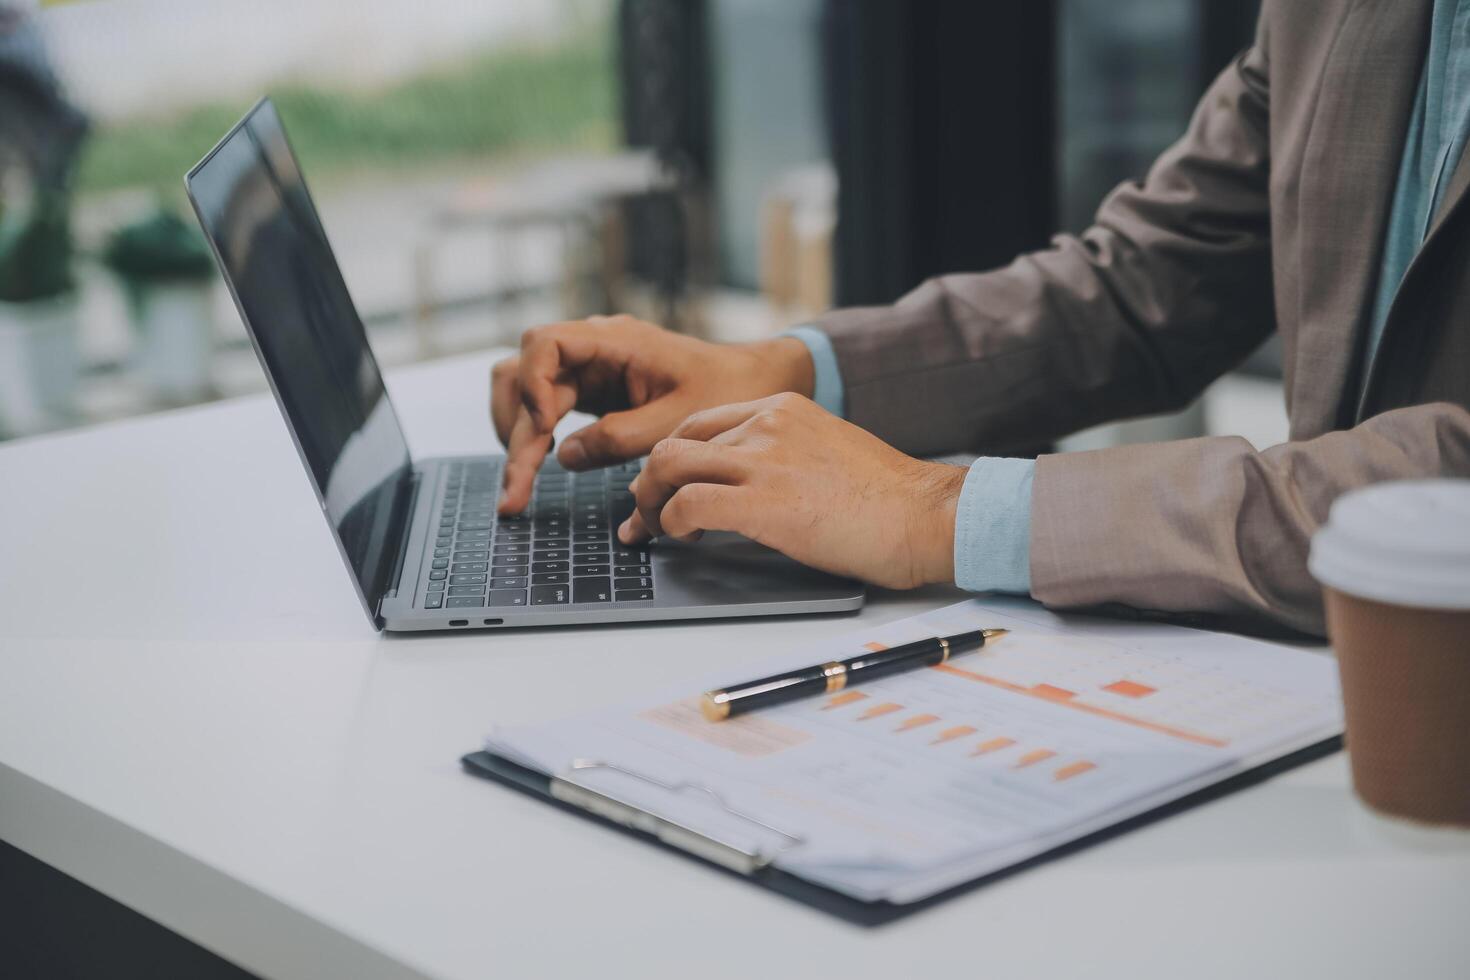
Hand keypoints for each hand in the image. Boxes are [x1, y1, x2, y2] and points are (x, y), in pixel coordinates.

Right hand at [490, 315, 815, 513]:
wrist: (753, 383)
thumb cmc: (726, 389)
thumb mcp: (678, 420)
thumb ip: (621, 436)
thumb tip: (565, 456)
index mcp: (615, 340)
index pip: (544, 342)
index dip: (533, 383)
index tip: (546, 427)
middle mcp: (593, 349)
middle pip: (520, 374)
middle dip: (513, 430)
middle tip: (516, 490)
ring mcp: (588, 370)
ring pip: (523, 392)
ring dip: (515, 435)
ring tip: (519, 486)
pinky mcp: (591, 393)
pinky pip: (545, 409)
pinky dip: (533, 439)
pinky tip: (534, 471)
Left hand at [619, 393, 965, 589]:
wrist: (924, 516)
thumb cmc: (886, 498)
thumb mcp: (826, 451)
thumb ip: (781, 454)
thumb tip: (741, 485)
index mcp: (781, 408)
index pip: (700, 422)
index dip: (672, 457)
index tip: (662, 485)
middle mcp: (766, 423)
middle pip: (675, 441)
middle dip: (649, 481)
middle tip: (645, 513)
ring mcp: (763, 460)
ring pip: (670, 467)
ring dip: (651, 502)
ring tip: (655, 530)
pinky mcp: (763, 502)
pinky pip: (688, 504)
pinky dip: (671, 523)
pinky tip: (683, 538)